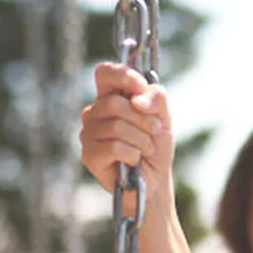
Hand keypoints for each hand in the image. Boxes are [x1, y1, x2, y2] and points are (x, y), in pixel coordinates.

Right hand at [79, 62, 174, 213]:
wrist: (155, 179)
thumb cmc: (155, 145)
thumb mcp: (163, 115)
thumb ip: (156, 98)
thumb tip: (136, 100)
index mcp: (110, 97)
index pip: (104, 73)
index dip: (123, 77)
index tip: (141, 88)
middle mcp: (94, 113)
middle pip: (113, 102)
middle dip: (142, 118)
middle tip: (154, 130)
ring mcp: (89, 134)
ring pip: (115, 126)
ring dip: (141, 139)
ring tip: (146, 149)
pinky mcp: (89, 155)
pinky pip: (113, 146)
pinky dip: (132, 154)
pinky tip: (134, 161)